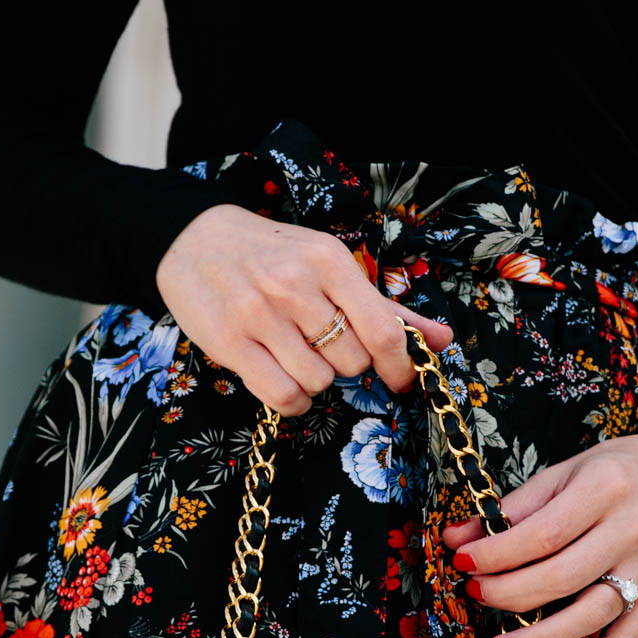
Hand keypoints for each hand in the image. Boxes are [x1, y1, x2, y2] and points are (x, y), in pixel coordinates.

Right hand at [154, 204, 452, 415]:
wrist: (194, 238)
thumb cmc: (272, 254)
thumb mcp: (329, 265)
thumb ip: (385, 307)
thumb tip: (443, 339)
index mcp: (328, 260)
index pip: (382, 329)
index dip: (400, 365)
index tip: (400, 380)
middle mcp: (294, 285)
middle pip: (352, 361)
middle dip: (348, 364)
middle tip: (325, 347)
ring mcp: (258, 314)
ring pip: (318, 381)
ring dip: (317, 381)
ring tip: (298, 356)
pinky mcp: (227, 341)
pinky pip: (282, 396)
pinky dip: (294, 400)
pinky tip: (286, 379)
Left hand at [439, 432, 637, 637]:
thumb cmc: (620, 471)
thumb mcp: (568, 471)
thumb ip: (516, 506)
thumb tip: (459, 538)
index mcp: (606, 487)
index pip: (543, 533)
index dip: (497, 554)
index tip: (462, 562)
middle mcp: (634, 529)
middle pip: (563, 577)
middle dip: (509, 594)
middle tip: (476, 597)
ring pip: (592, 616)